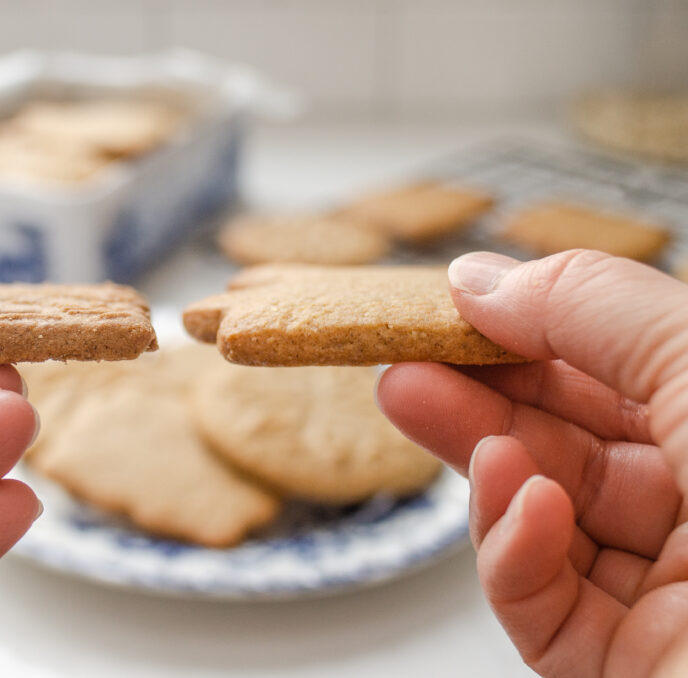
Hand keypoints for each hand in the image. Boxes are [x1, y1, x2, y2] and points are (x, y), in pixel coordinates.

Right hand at [377, 250, 687, 677]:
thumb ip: (594, 309)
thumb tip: (487, 277)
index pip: (630, 372)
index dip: (539, 327)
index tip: (459, 301)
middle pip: (574, 441)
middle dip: (481, 391)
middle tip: (404, 354)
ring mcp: (676, 602)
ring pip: (546, 519)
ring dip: (482, 463)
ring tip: (414, 401)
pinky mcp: (626, 670)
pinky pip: (546, 605)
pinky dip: (514, 552)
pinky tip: (519, 508)